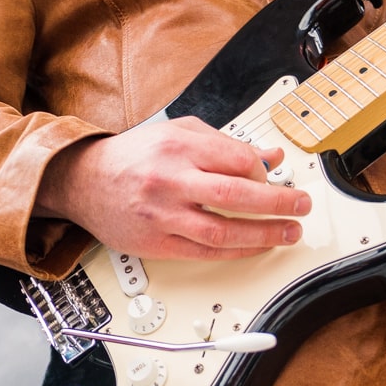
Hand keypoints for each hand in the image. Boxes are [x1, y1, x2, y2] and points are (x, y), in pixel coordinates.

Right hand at [36, 116, 311, 260]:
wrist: (83, 181)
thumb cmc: (133, 156)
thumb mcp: (179, 134)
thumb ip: (226, 144)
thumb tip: (271, 156)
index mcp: (177, 147)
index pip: (236, 159)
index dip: (263, 171)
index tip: (274, 177)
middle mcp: (170, 180)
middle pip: (235, 194)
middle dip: (277, 203)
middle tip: (302, 206)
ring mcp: (162, 215)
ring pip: (222, 230)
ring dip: (263, 234)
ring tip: (289, 233)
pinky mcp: (156, 243)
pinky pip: (204, 251)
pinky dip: (235, 251)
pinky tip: (255, 247)